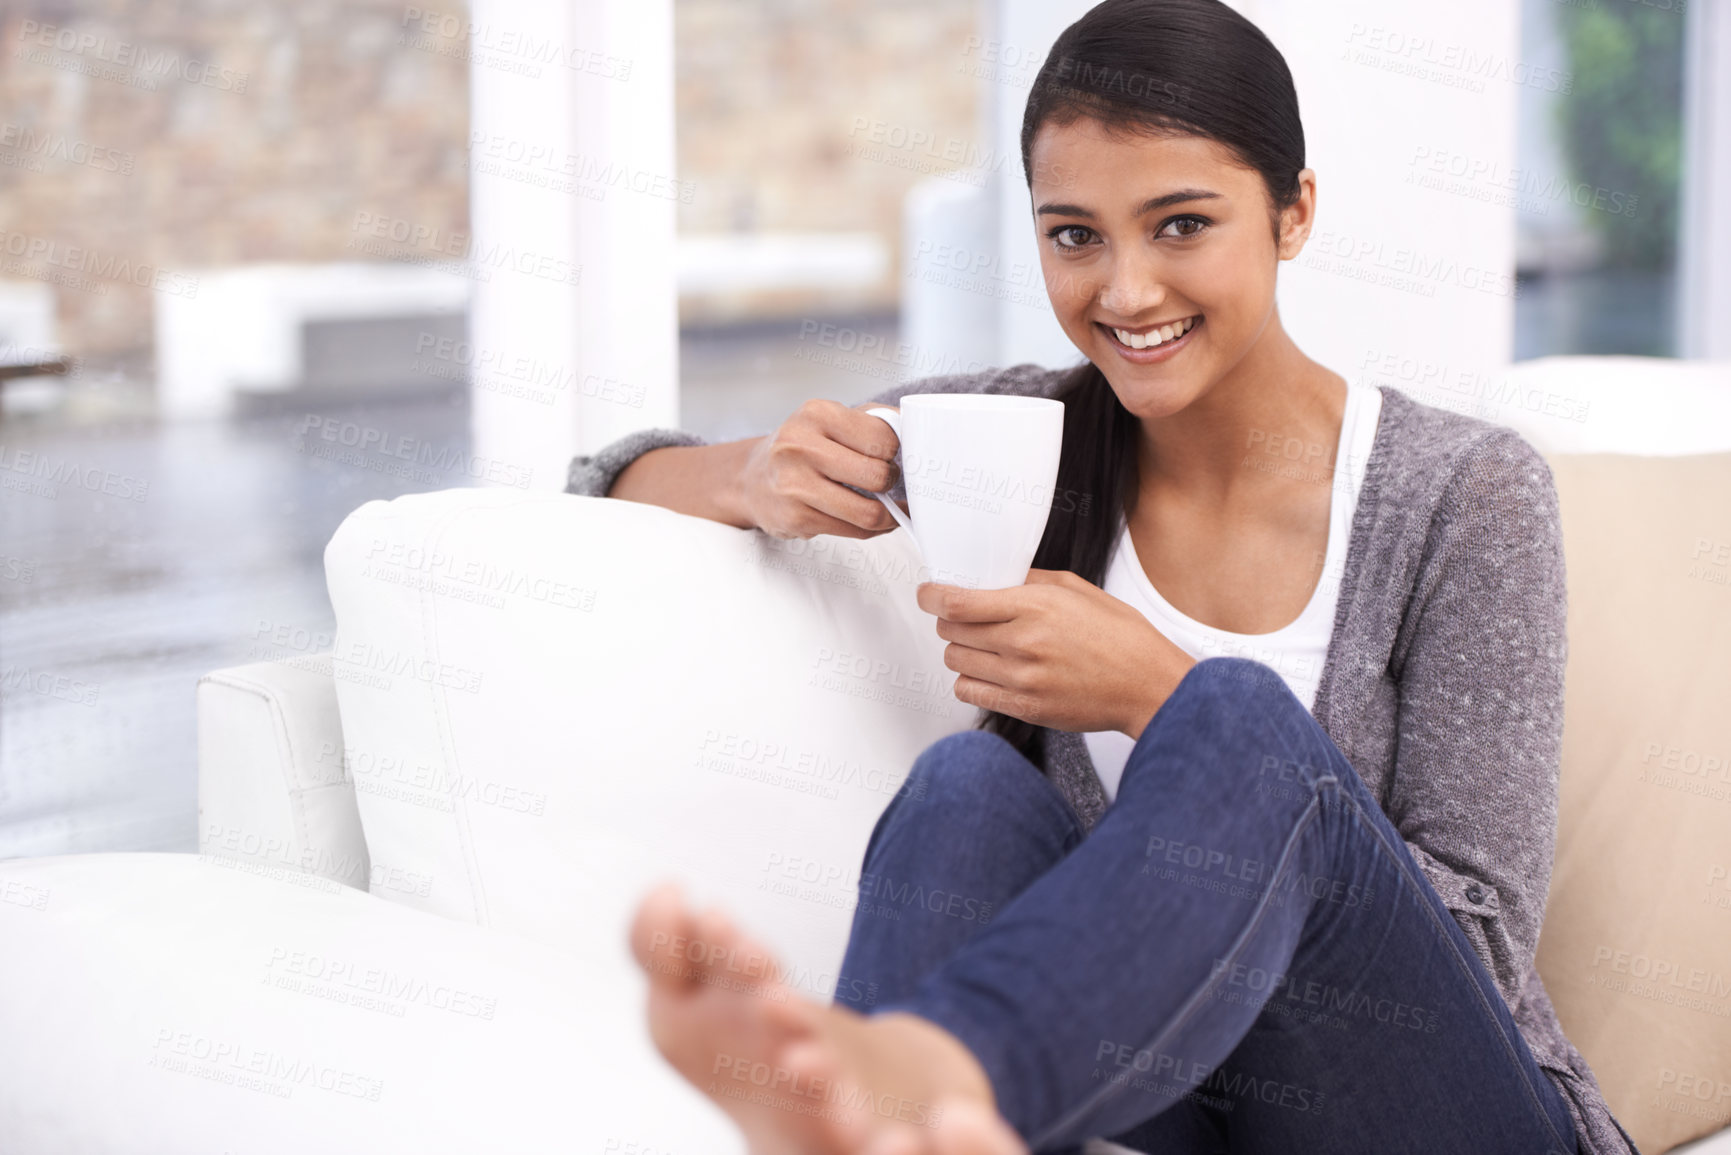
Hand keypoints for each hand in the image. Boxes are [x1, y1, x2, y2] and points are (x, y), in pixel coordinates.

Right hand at [736, 399, 906, 540]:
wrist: (752, 478)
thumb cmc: (802, 447)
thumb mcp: (830, 419)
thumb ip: (873, 421)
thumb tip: (918, 431)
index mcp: (817, 414)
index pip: (883, 438)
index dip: (895, 451)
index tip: (891, 456)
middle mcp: (800, 447)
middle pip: (878, 476)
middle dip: (890, 483)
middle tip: (886, 482)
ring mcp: (796, 486)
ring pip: (869, 513)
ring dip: (886, 514)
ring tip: (886, 507)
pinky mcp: (797, 519)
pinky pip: (853, 532)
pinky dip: (870, 530)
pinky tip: (867, 520)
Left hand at [917, 569, 1196, 738]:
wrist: (1148, 685)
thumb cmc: (1121, 637)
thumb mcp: (1078, 590)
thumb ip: (1030, 581)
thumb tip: (993, 578)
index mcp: (1035, 607)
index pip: (957, 602)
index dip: (931, 597)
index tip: (928, 594)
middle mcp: (1023, 643)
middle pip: (950, 630)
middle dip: (951, 620)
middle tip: (966, 618)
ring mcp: (1021, 679)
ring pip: (955, 661)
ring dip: (961, 650)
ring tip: (985, 645)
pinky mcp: (1024, 708)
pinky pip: (968, 691)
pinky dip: (969, 679)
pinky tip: (988, 671)